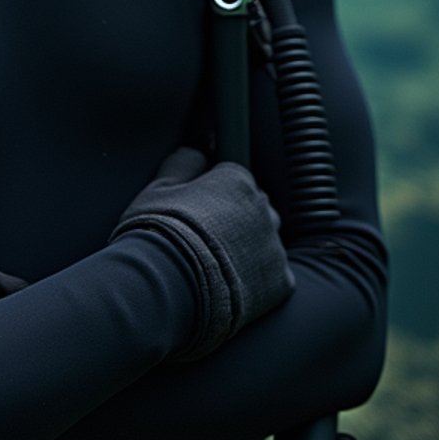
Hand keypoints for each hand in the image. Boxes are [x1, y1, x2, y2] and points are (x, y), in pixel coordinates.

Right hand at [110, 147, 294, 360]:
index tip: (199, 211)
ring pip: (266, 240)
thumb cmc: (158, 233)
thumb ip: (183, 163)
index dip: (215, 194)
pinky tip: (229, 286)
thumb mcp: (158, 188)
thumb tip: (195, 154)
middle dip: (236, 218)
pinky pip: (274, 275)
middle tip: (205, 239)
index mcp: (236, 180)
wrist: (167, 286)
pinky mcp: (280, 282)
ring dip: (249, 248)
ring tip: (216, 266)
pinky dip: (257, 280)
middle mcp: (263, 207)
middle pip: (254, 207)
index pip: (235, 177)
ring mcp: (274, 245)